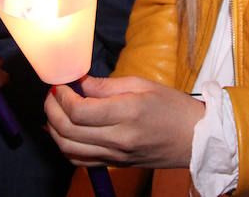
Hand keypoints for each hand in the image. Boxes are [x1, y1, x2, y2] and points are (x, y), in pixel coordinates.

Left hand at [44, 75, 204, 168]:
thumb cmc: (173, 107)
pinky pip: (80, 161)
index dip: (62, 96)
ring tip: (55, 110)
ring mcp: (116, 156)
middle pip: (68, 131)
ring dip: (54, 128)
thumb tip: (81, 83)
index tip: (60, 84)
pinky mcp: (116, 165)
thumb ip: (107, 86)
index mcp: (127, 114)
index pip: (80, 111)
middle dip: (52, 109)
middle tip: (53, 94)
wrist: (196, 139)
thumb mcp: (142, 85)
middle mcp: (118, 139)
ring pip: (68, 149)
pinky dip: (65, 146)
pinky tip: (64, 131)